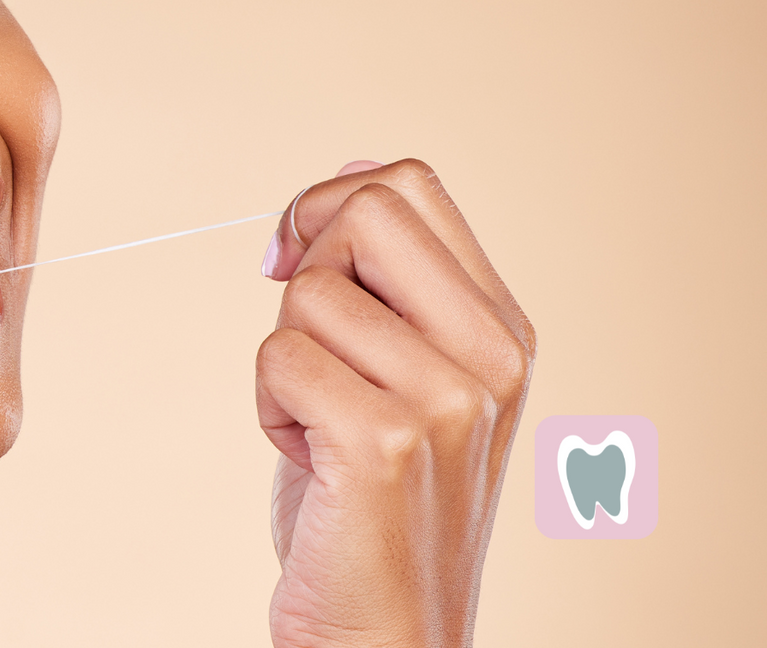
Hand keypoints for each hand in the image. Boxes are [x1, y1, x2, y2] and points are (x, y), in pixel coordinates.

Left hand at [256, 160, 534, 647]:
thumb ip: (389, 276)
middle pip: (363, 211)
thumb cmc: (372, 502)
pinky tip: (308, 457)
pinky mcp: (387, 440)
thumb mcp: (399, 371)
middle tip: (312, 351)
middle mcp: (491, 355)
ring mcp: (447, 398)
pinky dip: (269, 408)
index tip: (293, 261)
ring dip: (282, 360)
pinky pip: (278, 357)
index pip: (409, 185)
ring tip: (320, 426)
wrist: (386, 629)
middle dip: (304, 270)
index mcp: (501, 327)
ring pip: (306, 293)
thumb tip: (351, 168)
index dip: (327, 203)